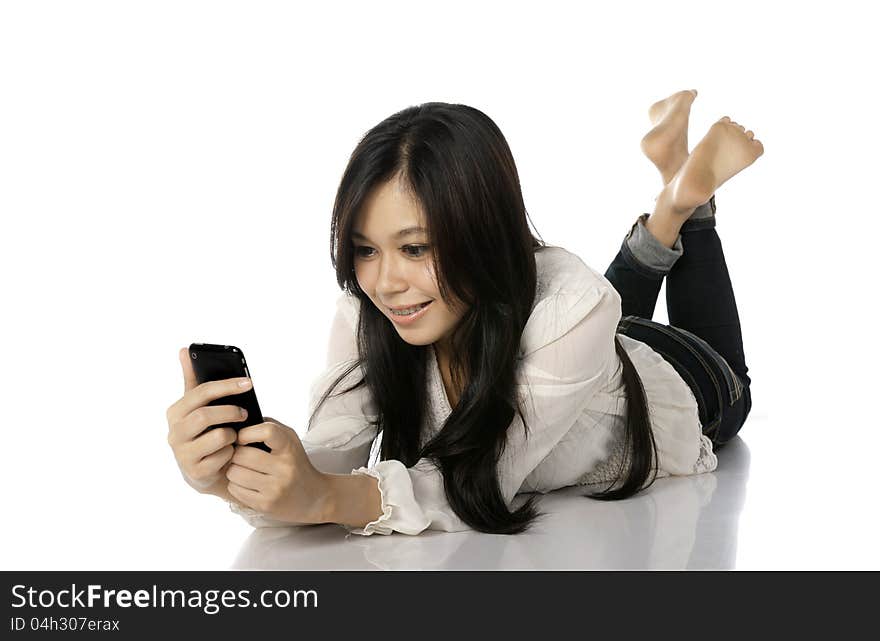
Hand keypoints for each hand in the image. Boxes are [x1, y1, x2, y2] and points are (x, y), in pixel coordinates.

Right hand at [166, 347, 250, 495]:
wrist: (204, 469)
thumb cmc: (204, 431)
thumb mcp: (198, 406)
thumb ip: (193, 379)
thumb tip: (184, 350)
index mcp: (176, 412)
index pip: (200, 392)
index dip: (227, 386)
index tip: (249, 383)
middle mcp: (174, 432)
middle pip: (205, 415)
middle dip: (231, 411)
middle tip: (245, 413)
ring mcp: (182, 454)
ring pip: (218, 436)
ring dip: (233, 434)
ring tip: (235, 435)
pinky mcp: (196, 472)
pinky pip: (223, 457)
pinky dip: (232, 452)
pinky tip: (230, 452)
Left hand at [228, 417, 331, 524]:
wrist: (314, 496)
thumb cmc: (295, 463)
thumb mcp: (290, 439)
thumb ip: (269, 426)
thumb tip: (241, 422)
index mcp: (290, 448)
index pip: (267, 431)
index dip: (247, 433)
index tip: (243, 437)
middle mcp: (284, 469)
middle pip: (242, 454)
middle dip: (236, 454)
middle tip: (241, 456)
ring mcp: (275, 489)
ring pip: (234, 473)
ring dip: (234, 470)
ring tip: (243, 469)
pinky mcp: (265, 505)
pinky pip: (235, 490)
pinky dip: (235, 485)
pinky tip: (246, 483)